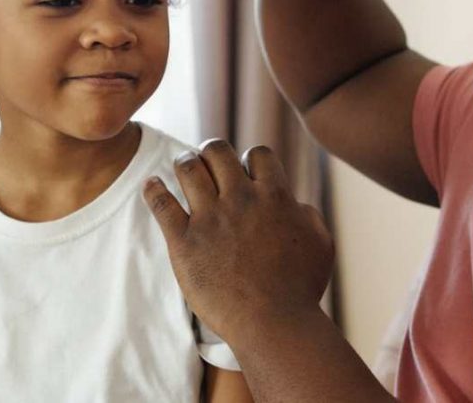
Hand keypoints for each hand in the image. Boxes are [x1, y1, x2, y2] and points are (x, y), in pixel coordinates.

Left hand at [144, 139, 333, 342]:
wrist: (272, 323)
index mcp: (274, 196)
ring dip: (184, 162)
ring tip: (183, 165)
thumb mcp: (321, 243)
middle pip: (217, 151)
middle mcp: (240, 199)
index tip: (245, 172)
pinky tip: (151, 185)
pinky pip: (161, 204)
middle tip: (207, 160)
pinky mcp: (184, 241)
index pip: (257, 154)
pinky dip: (153, 189)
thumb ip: (308, 214)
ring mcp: (210, 218)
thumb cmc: (301, 288)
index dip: (250, 160)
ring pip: (188, 168)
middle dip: (211, 151)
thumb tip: (294, 203)